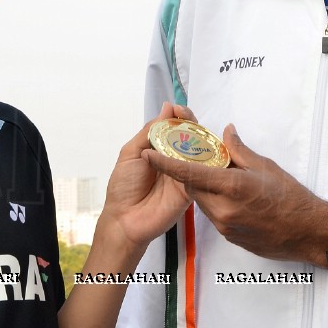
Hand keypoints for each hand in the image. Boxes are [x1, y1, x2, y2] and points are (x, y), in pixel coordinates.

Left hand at [98, 102, 191, 250]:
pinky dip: (204, 161)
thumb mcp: (131, 153)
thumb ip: (150, 131)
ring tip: (195, 130)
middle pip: (191, 137)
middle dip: (192, 123)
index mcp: (160, 149)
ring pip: (200, 152)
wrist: (126, 220)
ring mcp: (185, 172)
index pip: (174, 127)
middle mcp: (175, 159)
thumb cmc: (124, 188)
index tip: (177, 108)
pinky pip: (202, 172)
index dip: (179, 116)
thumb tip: (166, 108)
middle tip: (188, 116)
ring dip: (200, 138)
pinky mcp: (193, 187)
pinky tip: (202, 150)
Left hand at [143, 124, 327, 266]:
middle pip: (192, 188)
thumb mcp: (265, 166)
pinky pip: (213, 216)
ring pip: (202, 202)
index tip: (148, 154)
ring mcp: (225, 226)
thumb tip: (225, 132)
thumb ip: (239, 150)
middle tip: (196, 158)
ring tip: (221, 176)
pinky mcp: (229, 237)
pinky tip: (233, 196)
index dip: (166, 163)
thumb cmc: (291, 197)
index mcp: (231, 187)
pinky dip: (216, 203)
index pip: (189, 173)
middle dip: (191, 173)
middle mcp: (223, 209)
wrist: (308, 233)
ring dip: (205, 188)